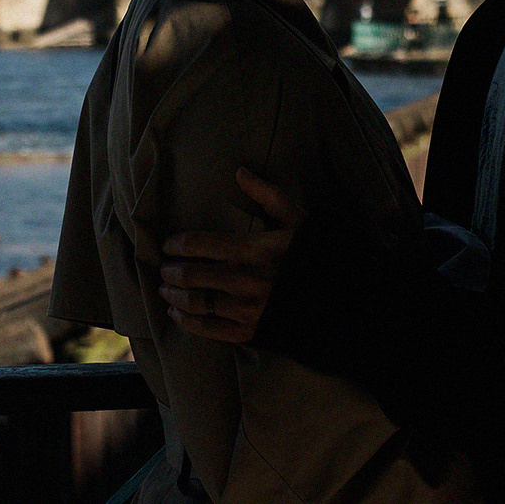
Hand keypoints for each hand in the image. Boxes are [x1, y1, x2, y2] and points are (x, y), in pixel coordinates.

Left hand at [157, 168, 305, 342]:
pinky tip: (177, 314)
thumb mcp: (297, 220)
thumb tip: (240, 172)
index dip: (176, 244)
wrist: (341, 301)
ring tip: (165, 289)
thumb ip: (268, 195)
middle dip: (171, 271)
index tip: (166, 245)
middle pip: (191, 274)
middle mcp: (242, 279)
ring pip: (196, 302)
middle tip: (163, 268)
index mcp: (250, 249)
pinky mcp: (249, 332)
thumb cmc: (316, 256)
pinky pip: (209, 329)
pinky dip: (188, 322)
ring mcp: (245, 308)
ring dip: (174, 295)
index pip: (198, 244)